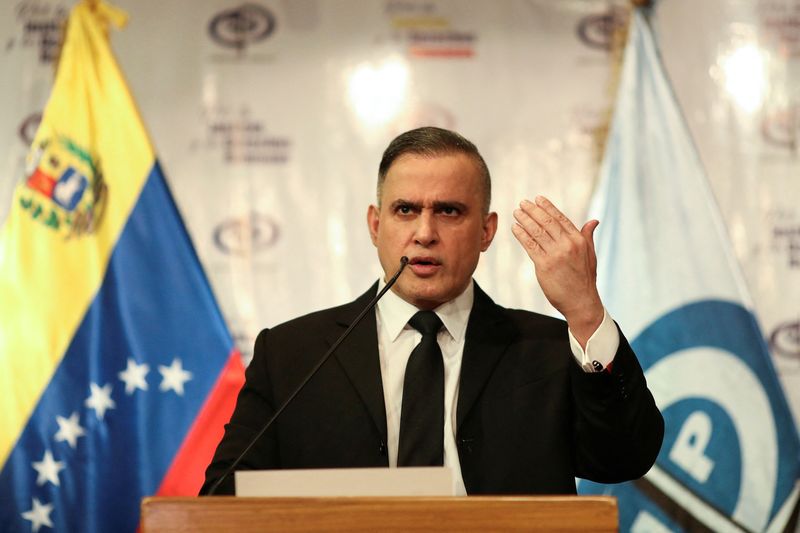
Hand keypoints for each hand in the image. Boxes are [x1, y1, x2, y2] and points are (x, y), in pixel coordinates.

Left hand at [512, 196, 603, 345]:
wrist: (581, 302)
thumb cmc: (585, 279)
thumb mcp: (590, 255)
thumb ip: (588, 236)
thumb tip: (594, 221)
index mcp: (579, 240)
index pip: (560, 218)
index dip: (548, 207)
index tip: (538, 199)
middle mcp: (568, 245)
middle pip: (547, 222)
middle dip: (533, 211)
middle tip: (523, 203)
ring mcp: (556, 255)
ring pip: (537, 232)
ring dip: (525, 220)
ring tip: (516, 213)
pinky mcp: (544, 265)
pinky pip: (530, 246)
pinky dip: (521, 235)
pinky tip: (515, 228)